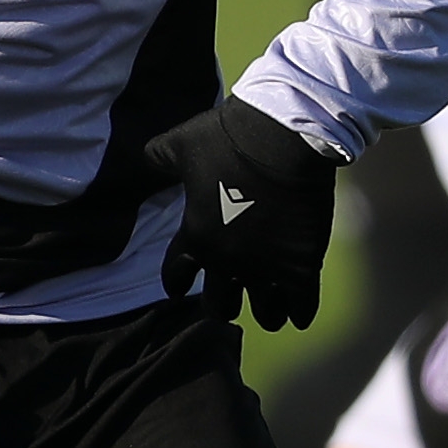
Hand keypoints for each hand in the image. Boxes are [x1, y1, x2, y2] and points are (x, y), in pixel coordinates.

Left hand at [145, 96, 345, 330]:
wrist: (285, 134)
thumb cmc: (230, 136)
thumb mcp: (181, 142)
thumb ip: (159, 156)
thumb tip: (146, 157)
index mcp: (196, 237)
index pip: (175, 275)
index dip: (177, 281)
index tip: (180, 286)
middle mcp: (227, 261)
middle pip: (219, 305)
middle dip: (222, 304)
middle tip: (229, 300)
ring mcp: (266, 267)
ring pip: (265, 313)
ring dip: (267, 312)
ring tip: (272, 311)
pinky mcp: (301, 265)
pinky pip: (301, 307)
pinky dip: (301, 312)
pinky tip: (301, 313)